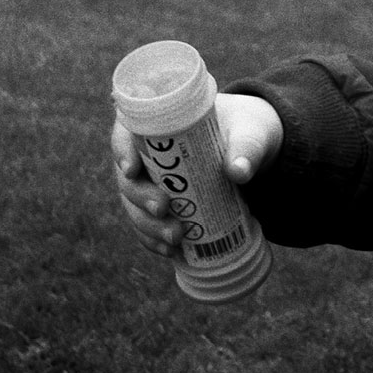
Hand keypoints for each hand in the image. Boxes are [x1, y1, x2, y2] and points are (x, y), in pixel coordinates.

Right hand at [110, 93, 283, 258]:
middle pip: (128, 176)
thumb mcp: (250, 134)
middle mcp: (147, 153)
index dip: (121, 148)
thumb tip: (238, 171)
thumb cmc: (245, 131)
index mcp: (159, 122)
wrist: (251, 152)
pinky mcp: (162, 206)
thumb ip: (246, 148)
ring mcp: (151, 182)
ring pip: (134, 205)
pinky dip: (154, 240)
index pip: (126, 129)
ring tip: (175, 238)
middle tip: (163, 207)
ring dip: (148, 225)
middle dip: (140, 196)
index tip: (131, 169)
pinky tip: (169, 251)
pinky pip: (147, 225)